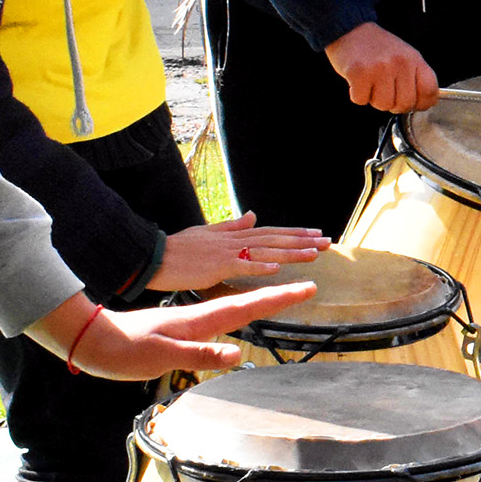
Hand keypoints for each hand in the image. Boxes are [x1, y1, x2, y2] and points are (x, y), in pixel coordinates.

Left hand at [25, 283, 319, 380]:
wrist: (94, 341)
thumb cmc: (126, 351)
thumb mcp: (163, 357)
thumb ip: (200, 354)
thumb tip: (236, 355)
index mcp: (200, 320)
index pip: (247, 307)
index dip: (278, 298)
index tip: (307, 288)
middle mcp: (200, 316)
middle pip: (248, 303)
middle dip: (279, 294)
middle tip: (308, 286)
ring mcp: (192, 320)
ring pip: (236, 306)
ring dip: (262, 299)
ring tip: (285, 294)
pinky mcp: (183, 327)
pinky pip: (222, 315)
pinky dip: (239, 310)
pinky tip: (241, 313)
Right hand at [147, 214, 331, 293]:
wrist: (154, 256)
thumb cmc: (178, 248)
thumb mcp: (208, 232)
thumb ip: (233, 226)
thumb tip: (253, 214)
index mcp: (234, 236)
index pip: (271, 232)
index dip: (294, 233)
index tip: (316, 234)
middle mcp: (234, 242)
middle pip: (274, 239)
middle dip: (302, 240)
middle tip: (327, 242)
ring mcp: (226, 253)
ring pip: (265, 250)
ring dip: (291, 251)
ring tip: (314, 253)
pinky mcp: (216, 266)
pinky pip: (241, 265)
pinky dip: (260, 265)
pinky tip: (277, 267)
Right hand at [325, 23, 437, 110]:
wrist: (350, 29)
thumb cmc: (377, 46)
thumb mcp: (404, 55)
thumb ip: (416, 77)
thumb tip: (424, 103)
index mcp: (414, 59)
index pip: (430, 91)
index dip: (422, 103)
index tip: (414, 104)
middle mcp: (399, 63)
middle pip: (406, 104)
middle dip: (394, 105)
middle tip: (386, 92)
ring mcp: (379, 68)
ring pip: (384, 105)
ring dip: (374, 100)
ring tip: (371, 83)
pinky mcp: (359, 73)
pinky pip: (362, 100)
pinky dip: (358, 95)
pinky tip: (359, 82)